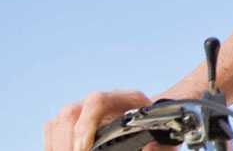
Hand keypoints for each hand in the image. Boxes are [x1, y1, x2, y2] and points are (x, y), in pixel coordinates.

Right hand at [43, 89, 175, 150]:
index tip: (84, 149)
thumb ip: (160, 145)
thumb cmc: (160, 131)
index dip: (86, 124)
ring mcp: (85, 110)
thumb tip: (149, 148)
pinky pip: (52, 130)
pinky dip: (53, 145)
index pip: (98, 101)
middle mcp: (102, 101)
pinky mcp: (73, 122)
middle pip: (71, 112)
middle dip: (66, 142)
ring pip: (58, 121)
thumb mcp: (166, 138)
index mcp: (128, 100)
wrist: (156, 122)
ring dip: (57, 145)